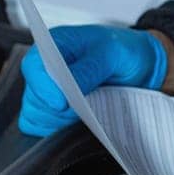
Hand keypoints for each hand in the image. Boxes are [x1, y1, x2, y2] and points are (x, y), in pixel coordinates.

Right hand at [18, 25, 167, 135]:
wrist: (140, 66)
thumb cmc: (124, 51)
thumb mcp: (112, 53)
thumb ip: (89, 68)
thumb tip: (67, 88)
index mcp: (54, 44)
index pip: (33, 66)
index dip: (43, 87)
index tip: (62, 103)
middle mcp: (46, 69)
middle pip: (33, 96)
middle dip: (58, 108)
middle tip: (87, 105)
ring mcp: (48, 92)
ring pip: (38, 115)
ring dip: (62, 120)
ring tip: (91, 109)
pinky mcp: (53, 112)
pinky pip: (44, 128)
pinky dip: (60, 130)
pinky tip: (83, 120)